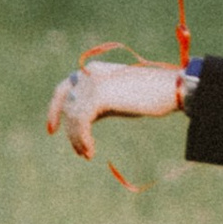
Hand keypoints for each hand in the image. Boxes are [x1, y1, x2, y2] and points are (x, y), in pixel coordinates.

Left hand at [46, 60, 184, 157]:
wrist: (170, 89)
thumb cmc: (149, 95)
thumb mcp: (116, 98)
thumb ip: (97, 104)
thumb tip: (82, 120)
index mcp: (92, 70)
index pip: (63, 89)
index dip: (54, 110)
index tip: (51, 130)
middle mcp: (89, 73)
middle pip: (68, 107)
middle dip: (71, 132)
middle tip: (80, 151)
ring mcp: (93, 82)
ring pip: (73, 117)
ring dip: (77, 139)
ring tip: (87, 154)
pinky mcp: (99, 95)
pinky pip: (81, 122)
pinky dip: (82, 139)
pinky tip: (90, 151)